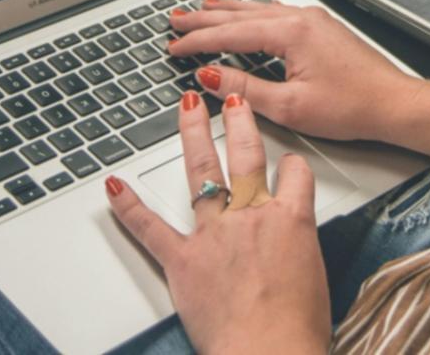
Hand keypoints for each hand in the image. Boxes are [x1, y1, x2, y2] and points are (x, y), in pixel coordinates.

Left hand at [105, 91, 328, 354]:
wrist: (269, 353)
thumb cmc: (296, 329)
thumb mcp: (315, 279)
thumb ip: (299, 255)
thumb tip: (292, 260)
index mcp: (292, 221)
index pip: (297, 174)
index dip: (293, 164)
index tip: (288, 161)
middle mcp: (252, 217)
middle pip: (247, 156)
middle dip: (240, 121)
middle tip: (233, 98)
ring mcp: (215, 235)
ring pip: (203, 172)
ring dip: (194, 136)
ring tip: (188, 109)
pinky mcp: (183, 260)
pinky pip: (150, 227)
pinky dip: (128, 206)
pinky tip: (114, 185)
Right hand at [169, 0, 422, 141]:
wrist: (394, 103)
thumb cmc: (353, 106)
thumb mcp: (290, 106)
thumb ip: (245, 89)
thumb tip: (211, 77)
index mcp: (291, 33)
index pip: (230, 33)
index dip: (197, 40)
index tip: (174, 45)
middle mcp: (301, 19)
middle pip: (240, 14)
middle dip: (204, 18)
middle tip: (176, 19)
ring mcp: (312, 21)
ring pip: (257, 10)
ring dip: (226, 11)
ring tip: (202, 7)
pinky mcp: (321, 29)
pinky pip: (276, 13)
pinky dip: (252, 13)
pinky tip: (248, 12)